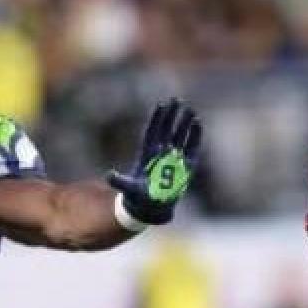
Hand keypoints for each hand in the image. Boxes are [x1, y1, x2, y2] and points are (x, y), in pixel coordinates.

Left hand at [108, 98, 202, 225]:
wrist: (152, 208)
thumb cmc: (139, 198)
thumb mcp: (129, 189)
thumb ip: (121, 181)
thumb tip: (109, 176)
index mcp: (148, 155)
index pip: (153, 132)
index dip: (157, 119)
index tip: (161, 105)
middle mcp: (161, 154)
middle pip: (167, 130)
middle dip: (172, 116)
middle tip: (177, 99)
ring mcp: (173, 159)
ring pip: (180, 137)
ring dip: (185, 124)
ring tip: (190, 110)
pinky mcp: (185, 167)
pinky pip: (191, 149)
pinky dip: (195, 137)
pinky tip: (198, 124)